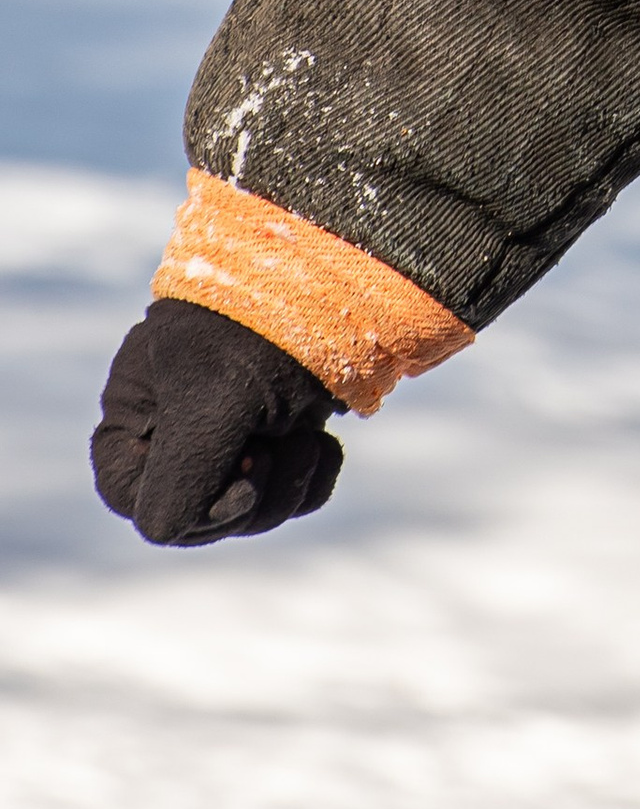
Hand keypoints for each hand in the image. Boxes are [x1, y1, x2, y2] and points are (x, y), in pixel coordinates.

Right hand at [91, 297, 343, 544]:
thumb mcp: (209, 405)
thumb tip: (165, 530)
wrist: (342, 278)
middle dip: (243, 498)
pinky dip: (311, 477)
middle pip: (192, 511)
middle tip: (271, 450)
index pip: (129, 493)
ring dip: (283, 487)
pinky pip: (290, 489)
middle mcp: (176, 420)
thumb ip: (178, 479)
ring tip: (307, 440)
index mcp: (137, 406)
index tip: (233, 476)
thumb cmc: (258, 333)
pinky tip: (325, 443)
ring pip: (248, 508)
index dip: (176, 504)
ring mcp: (233, 426)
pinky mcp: (286, 428)